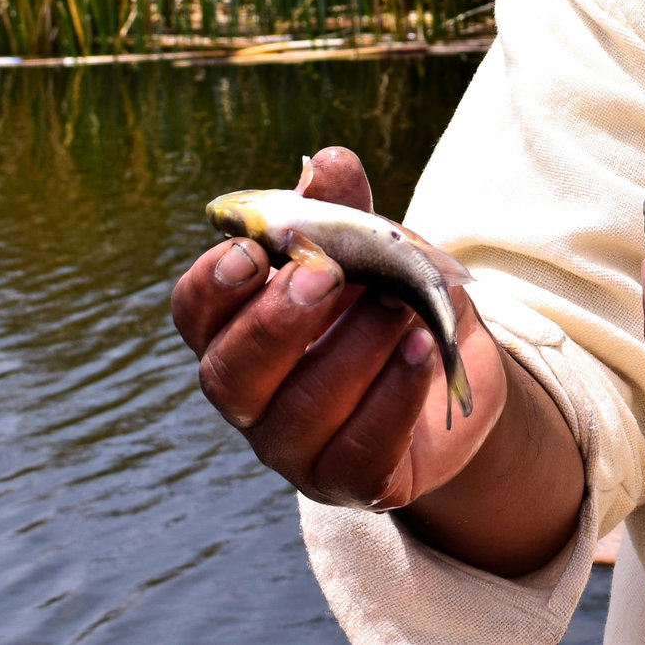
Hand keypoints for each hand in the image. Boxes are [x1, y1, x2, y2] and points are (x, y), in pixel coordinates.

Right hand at [169, 146, 581, 574]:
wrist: (450, 367)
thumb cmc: (387, 296)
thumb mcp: (371, 246)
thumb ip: (344, 210)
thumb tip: (326, 163)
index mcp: (237, 327)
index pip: (194, 313)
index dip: (213, 286)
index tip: (251, 251)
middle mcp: (250, 394)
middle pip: (229, 373)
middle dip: (277, 321)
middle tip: (327, 274)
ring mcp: (293, 447)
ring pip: (299, 411)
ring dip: (354, 348)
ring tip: (401, 306)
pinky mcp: (350, 482)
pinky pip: (360, 451)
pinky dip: (395, 397)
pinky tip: (423, 352)